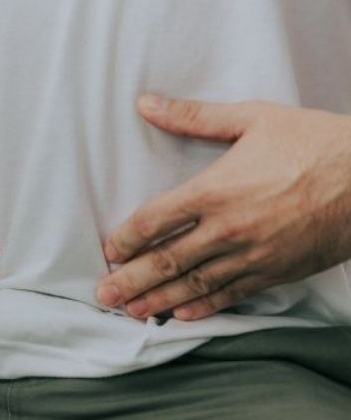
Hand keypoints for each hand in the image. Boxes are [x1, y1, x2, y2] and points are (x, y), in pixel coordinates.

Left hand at [97, 95, 350, 319]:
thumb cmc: (317, 143)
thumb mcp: (253, 119)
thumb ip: (194, 117)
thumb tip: (146, 103)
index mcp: (215, 190)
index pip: (154, 220)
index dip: (125, 238)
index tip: (108, 250)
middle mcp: (228, 228)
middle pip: (166, 260)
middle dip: (130, 281)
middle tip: (103, 295)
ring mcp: (252, 255)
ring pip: (194, 284)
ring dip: (158, 300)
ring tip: (132, 311)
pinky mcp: (276, 271)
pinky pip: (231, 294)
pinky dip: (204, 307)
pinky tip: (181, 315)